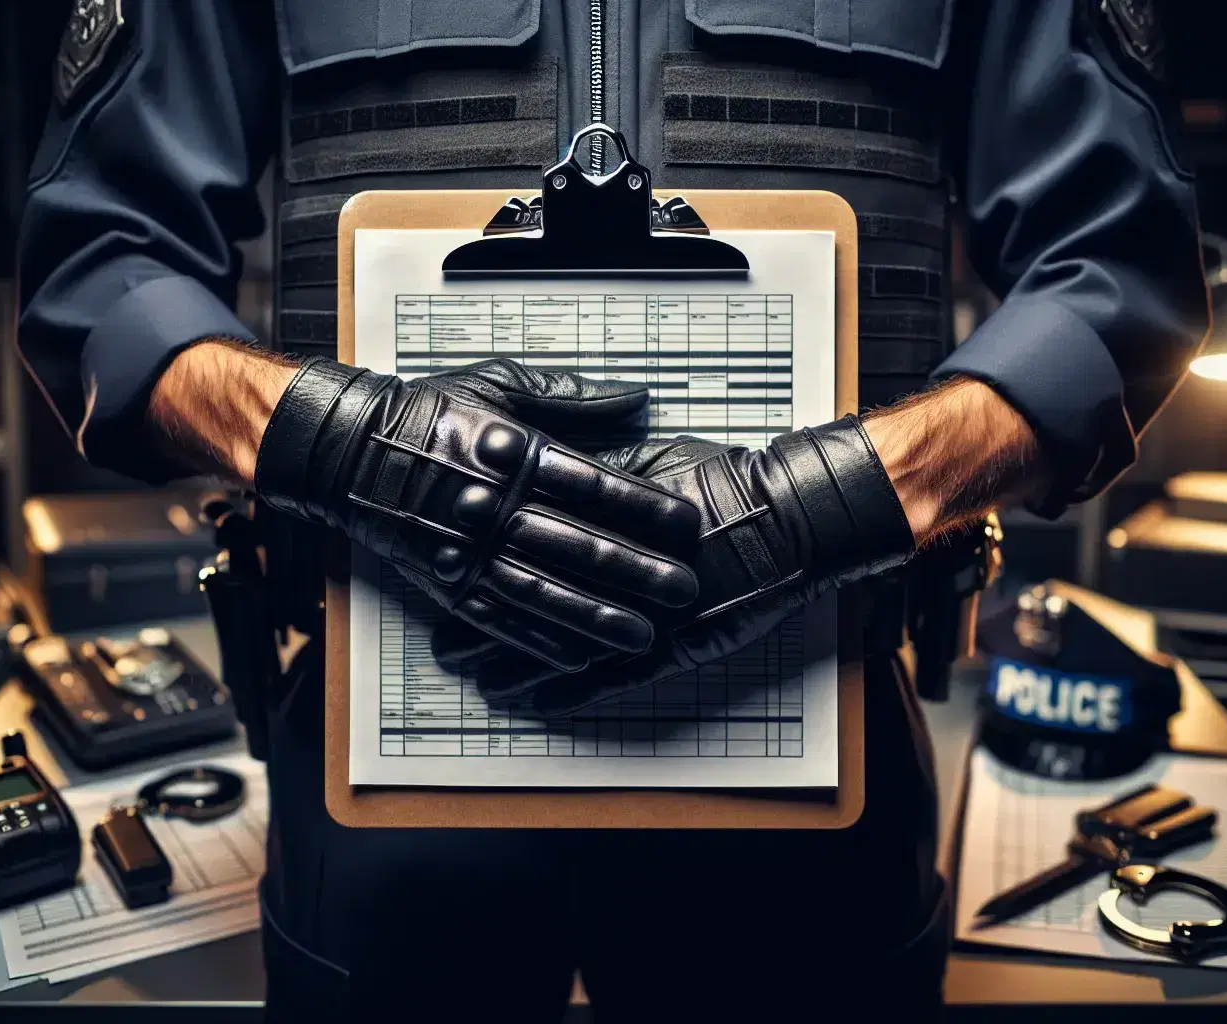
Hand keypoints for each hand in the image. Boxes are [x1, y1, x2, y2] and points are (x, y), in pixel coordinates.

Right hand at [253, 358, 700, 671]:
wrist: (352, 448)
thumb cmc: (433, 411)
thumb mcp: (500, 383)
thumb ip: (571, 397)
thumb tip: (636, 400)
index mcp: (517, 452)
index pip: (596, 484)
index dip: (645, 507)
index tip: (686, 524)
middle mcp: (497, 505)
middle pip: (580, 544)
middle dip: (638, 572)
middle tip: (684, 589)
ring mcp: (470, 549)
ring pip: (545, 591)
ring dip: (597, 617)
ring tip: (643, 635)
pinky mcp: (448, 582)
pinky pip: (501, 618)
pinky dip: (541, 640)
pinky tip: (580, 655)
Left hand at [433, 415, 915, 712]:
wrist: (789, 518)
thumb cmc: (725, 478)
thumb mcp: (652, 453)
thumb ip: (599, 455)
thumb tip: (551, 451)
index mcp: (600, 507)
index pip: (522, 536)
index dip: (477, 552)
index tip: (441, 559)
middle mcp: (610, 562)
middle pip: (525, 594)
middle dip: (476, 620)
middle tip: (436, 638)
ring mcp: (636, 609)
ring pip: (555, 641)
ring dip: (508, 661)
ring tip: (466, 674)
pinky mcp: (667, 645)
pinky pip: (605, 674)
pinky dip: (566, 687)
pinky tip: (530, 700)